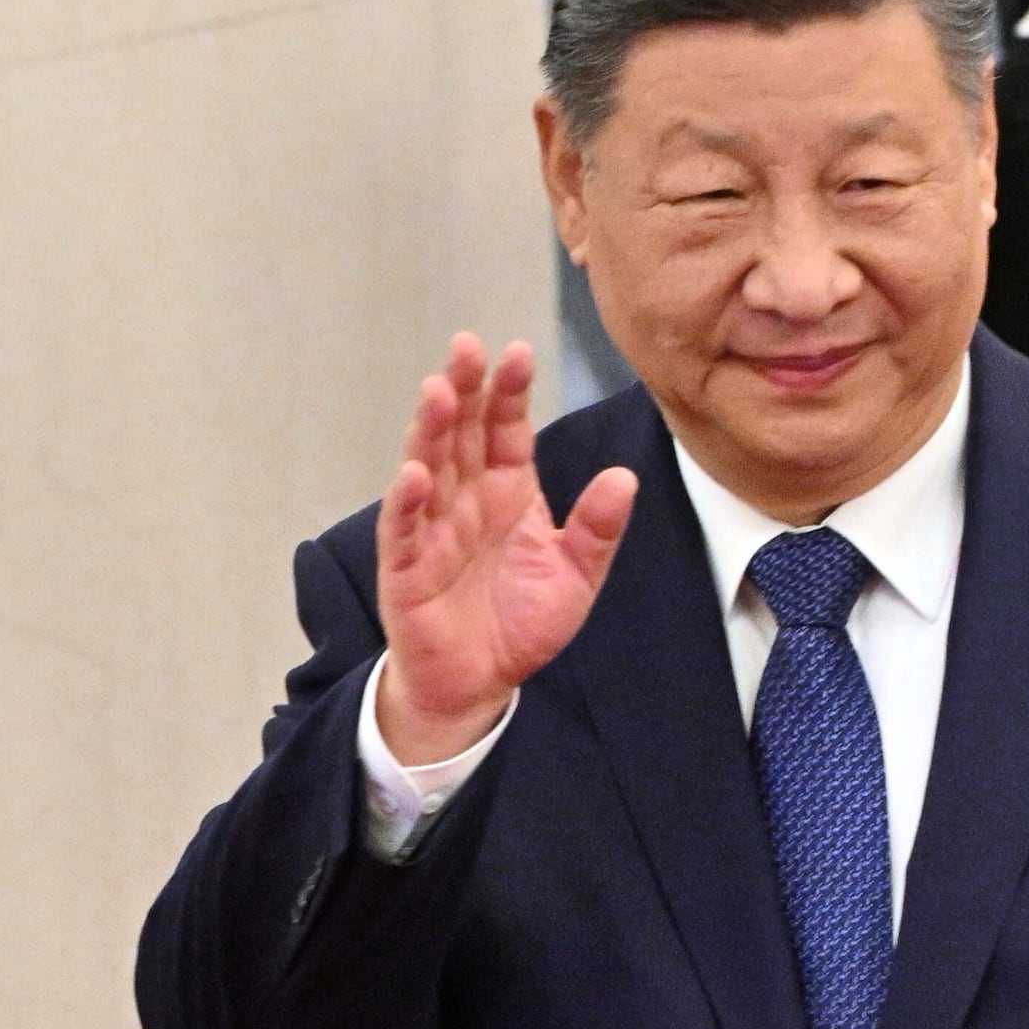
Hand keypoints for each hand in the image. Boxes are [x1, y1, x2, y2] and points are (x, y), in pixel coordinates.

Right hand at [375, 336, 635, 762]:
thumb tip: (625, 478)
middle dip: (463, 391)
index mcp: (507, 491)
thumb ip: (597, 529)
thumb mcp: (575, 574)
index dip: (509, 393)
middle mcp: (466, 499)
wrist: (481, 681)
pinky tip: (414, 473)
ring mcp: (432, 529)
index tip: (517, 352)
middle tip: (467, 347)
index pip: (505, 430)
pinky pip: (403, 529)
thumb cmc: (521, 620)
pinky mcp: (406, 567)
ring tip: (437, 391)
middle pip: (461, 434)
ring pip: (428, 468)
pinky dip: (406, 502)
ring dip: (430, 431)